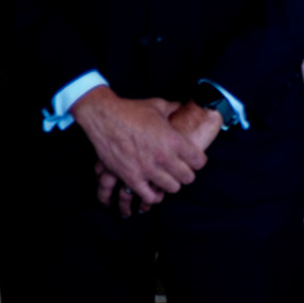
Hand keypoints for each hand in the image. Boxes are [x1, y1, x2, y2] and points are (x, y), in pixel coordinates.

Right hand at [71, 91, 203, 212]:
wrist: (103, 118)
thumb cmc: (131, 111)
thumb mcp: (158, 106)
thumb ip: (174, 108)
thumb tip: (183, 106)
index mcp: (174, 140)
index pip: (198, 161)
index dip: (199, 161)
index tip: (196, 160)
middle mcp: (163, 157)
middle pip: (187, 177)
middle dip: (187, 174)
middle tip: (182, 170)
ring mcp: (147, 170)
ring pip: (171, 188)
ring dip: (171, 184)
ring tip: (168, 179)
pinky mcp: (131, 178)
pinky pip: (148, 196)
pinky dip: (153, 196)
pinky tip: (154, 191)